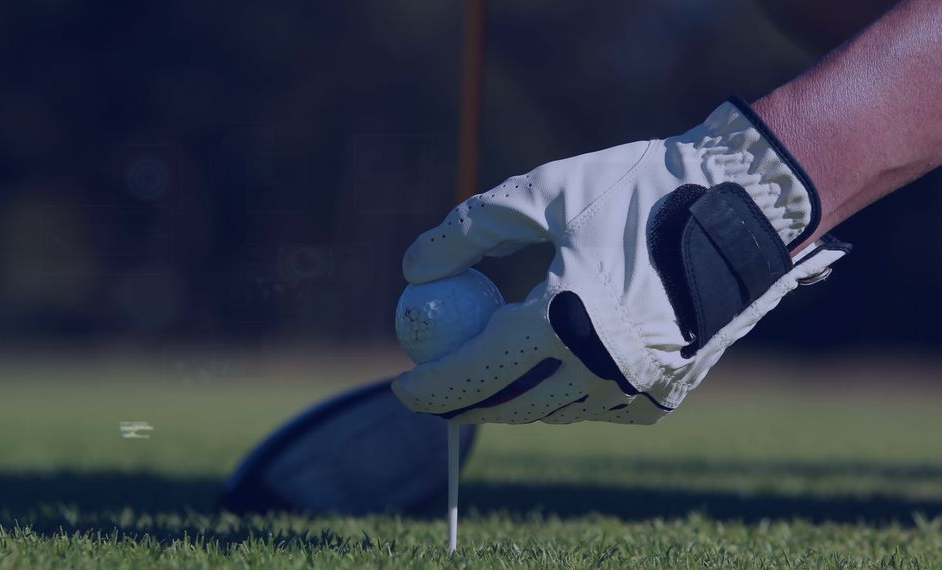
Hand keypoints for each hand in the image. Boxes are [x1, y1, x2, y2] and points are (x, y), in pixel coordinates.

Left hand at [391, 98, 849, 424]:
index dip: (432, 387)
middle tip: (436, 392)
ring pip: (552, 412)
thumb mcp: (541, 193)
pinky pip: (596, 408)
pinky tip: (551, 368)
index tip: (402, 388)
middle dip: (464, 404)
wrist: (743, 207)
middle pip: (510, 406)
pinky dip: (564, 395)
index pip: (477, 372)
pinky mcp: (666, 396)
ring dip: (512, 400)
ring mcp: (640, 390)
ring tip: (487, 375)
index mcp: (567, 321)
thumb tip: (412, 270)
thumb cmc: (635, 190)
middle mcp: (604, 370)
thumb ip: (468, 230)